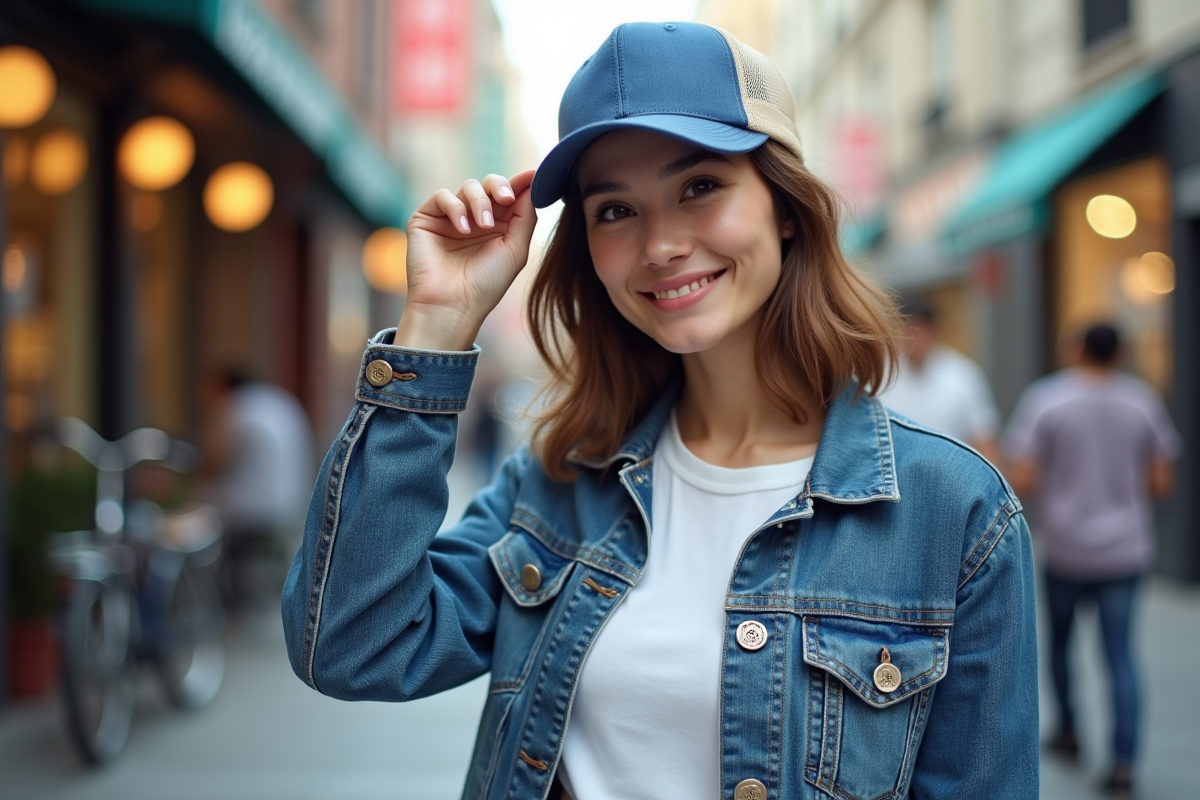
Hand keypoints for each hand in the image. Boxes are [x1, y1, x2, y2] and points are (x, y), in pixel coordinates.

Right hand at [398, 170, 537, 349]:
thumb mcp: (515, 249)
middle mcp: (475, 219)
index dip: (521, 183)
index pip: (509, 195)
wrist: (453, 305)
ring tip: (482, 226)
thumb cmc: (486, 284)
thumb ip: (525, 215)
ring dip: (479, 201)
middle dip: (499, 187)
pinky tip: (463, 230)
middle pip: (489, 184)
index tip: (533, 174)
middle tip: (506, 199)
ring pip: (468, 187)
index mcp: (498, 226)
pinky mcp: (427, 218)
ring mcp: (450, 218)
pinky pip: (443, 196)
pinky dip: (456, 208)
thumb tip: (532, 180)